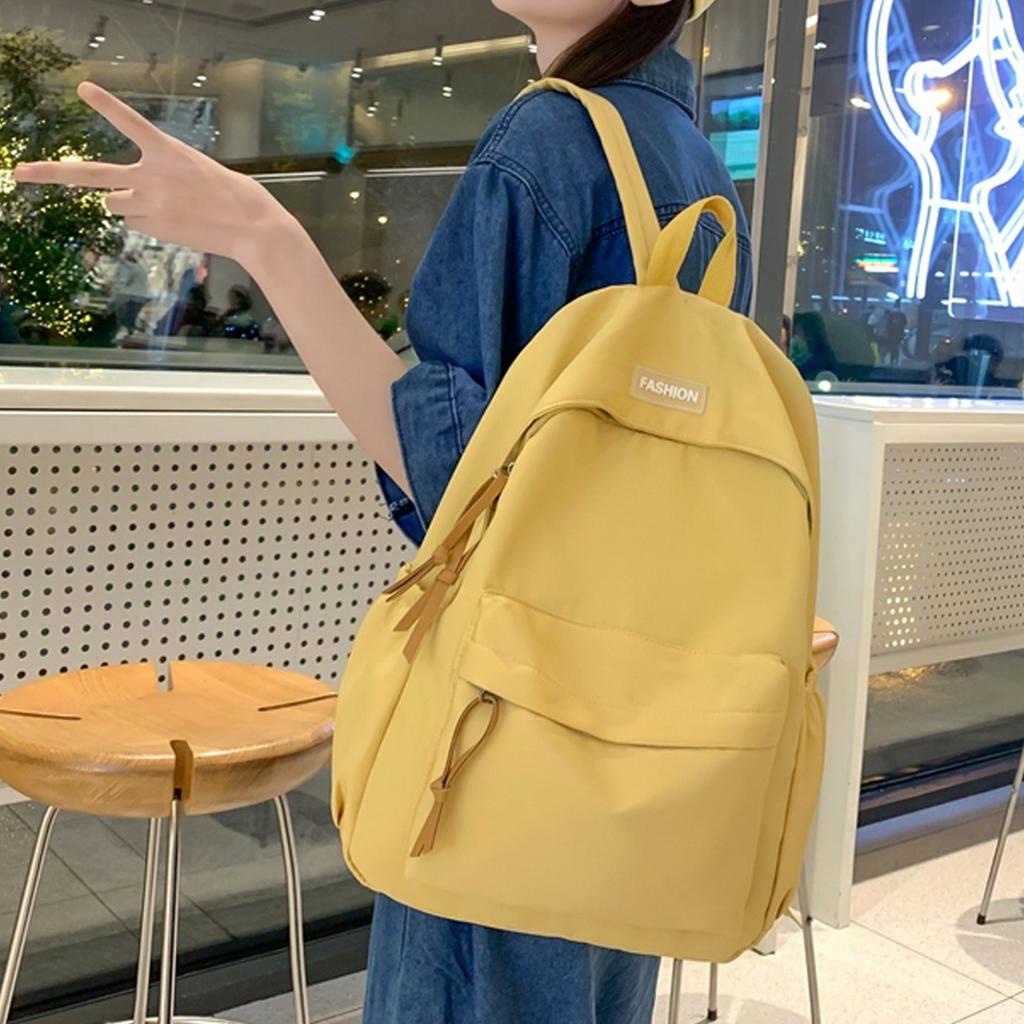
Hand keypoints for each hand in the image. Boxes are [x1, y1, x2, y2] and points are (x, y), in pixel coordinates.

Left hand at [14, 82, 285, 264]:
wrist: (253, 229)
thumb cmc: (235, 196)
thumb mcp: (200, 170)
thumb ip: (164, 174)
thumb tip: (131, 200)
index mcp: (169, 153)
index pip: (130, 124)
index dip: (106, 105)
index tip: (82, 88)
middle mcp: (152, 176)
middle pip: (91, 174)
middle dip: (51, 174)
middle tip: (20, 172)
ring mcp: (150, 205)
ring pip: (115, 204)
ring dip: (128, 203)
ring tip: (164, 207)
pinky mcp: (154, 229)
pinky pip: (136, 223)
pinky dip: (148, 222)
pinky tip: (177, 222)